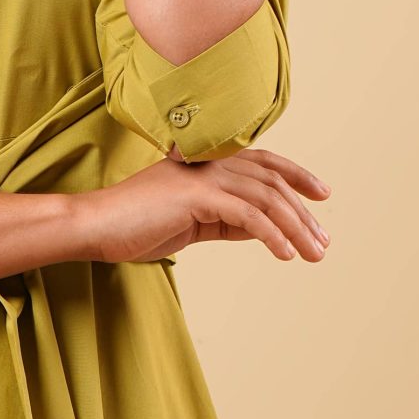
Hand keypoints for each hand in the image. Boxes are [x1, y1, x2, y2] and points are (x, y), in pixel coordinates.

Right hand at [82, 144, 331, 265]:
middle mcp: (211, 163)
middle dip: (303, 213)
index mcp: (208, 163)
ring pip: (266, 199)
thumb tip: (261, 229)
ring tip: (313, 255)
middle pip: (272, 182)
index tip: (321, 196)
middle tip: (323, 243)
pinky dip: (271, 236)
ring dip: (295, 229)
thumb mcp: (192, 223)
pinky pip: (248, 217)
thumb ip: (225, 219)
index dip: (297, 177)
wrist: (95, 225)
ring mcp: (204, 177)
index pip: (264, 164)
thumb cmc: (134, 227)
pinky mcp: (198, 197)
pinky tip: (285, 255)